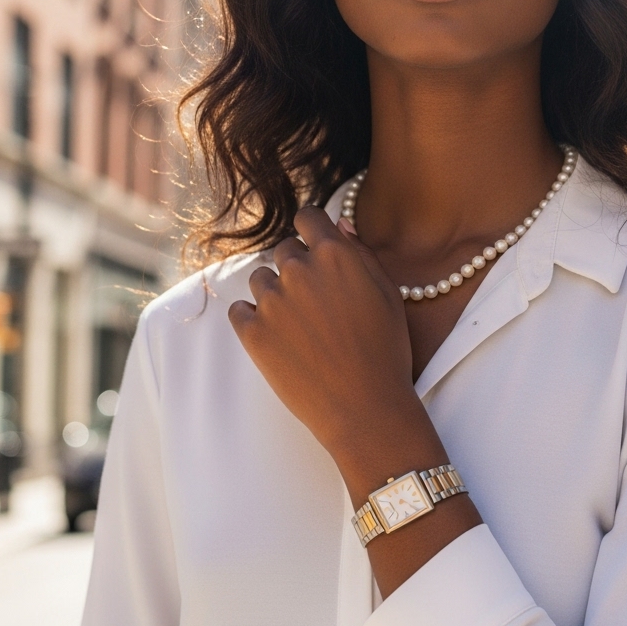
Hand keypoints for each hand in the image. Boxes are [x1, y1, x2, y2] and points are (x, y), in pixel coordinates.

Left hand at [228, 207, 418, 460]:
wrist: (366, 409)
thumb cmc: (386, 351)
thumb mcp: (387, 293)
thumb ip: (360, 253)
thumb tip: (338, 226)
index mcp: (335, 254)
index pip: (308, 216)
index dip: (311, 228)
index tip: (314, 244)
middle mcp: (299, 270)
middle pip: (284, 249)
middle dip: (297, 266)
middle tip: (314, 299)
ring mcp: (272, 301)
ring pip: (260, 279)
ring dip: (274, 292)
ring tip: (297, 323)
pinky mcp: (252, 333)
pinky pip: (239, 310)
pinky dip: (252, 318)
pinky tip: (276, 336)